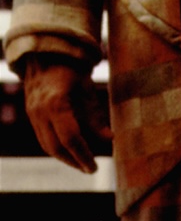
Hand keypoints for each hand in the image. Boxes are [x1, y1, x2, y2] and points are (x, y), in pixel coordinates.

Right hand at [21, 56, 109, 172]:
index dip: (83, 155)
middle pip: (55, 147)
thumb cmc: (72, 67)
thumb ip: (95, 116)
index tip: (95, 167)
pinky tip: (71, 149)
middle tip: (90, 168)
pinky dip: (57, 146)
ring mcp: (32, 114)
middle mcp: (40, 112)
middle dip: (74, 160)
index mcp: (56, 103)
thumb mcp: (87, 88)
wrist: (47, 52)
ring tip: (82, 162)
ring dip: (64, 157)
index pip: (70, 138)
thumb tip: (110, 139)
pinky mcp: (31, 115)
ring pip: (46, 145)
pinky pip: (43, 137)